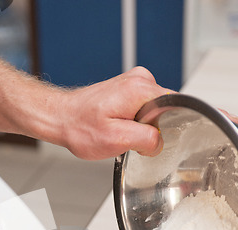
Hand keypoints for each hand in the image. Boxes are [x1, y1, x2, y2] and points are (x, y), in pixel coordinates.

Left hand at [58, 67, 172, 159]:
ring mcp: (134, 81)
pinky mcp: (129, 89)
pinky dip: (135, 122)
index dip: (165, 129)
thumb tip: (160, 142)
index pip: (176, 108)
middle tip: (128, 136)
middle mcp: (140, 79)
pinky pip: (145, 110)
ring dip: (142, 126)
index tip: (145, 138)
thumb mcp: (116, 140)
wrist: (61, 118)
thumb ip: (146, 139)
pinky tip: (119, 125)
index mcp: (140, 89)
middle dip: (152, 129)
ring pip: (155, 112)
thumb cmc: (81, 127)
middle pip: (166, 111)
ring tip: (120, 129)